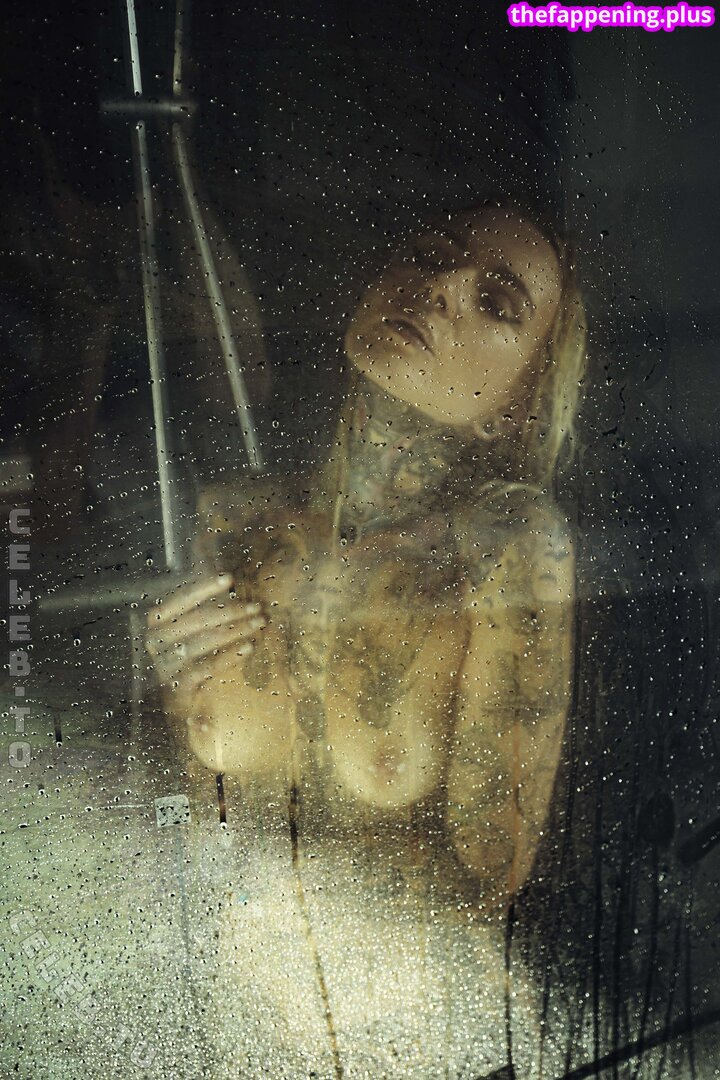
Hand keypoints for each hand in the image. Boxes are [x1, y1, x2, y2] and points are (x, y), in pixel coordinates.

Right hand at [145, 573, 267, 697]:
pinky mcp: (178, 688)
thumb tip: (205, 541)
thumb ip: (199, 591)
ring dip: (234, 631)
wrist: (180, 703)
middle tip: (258, 607)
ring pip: (201, 643)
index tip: (229, 579)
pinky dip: (228, 657)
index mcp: (157, 621)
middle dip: (230, 611)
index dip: (204, 588)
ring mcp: (165, 665)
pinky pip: (205, 668)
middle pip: (196, 621)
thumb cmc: (189, 653)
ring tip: (259, 623)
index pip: (181, 599)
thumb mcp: (192, 623)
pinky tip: (249, 647)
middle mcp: (156, 641)